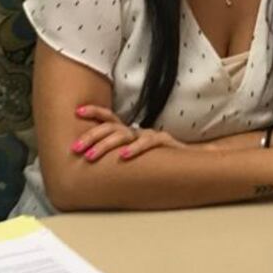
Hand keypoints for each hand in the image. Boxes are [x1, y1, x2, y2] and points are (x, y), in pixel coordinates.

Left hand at [71, 104, 187, 161]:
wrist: (197, 161)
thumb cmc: (164, 160)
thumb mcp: (138, 154)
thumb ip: (121, 153)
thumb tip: (95, 160)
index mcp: (131, 132)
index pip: (109, 118)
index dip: (94, 112)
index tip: (76, 112)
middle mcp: (139, 131)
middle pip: (111, 128)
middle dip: (91, 137)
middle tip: (75, 148)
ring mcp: (151, 135)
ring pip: (124, 135)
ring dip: (105, 146)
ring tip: (90, 156)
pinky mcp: (165, 143)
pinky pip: (148, 142)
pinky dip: (135, 149)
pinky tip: (124, 157)